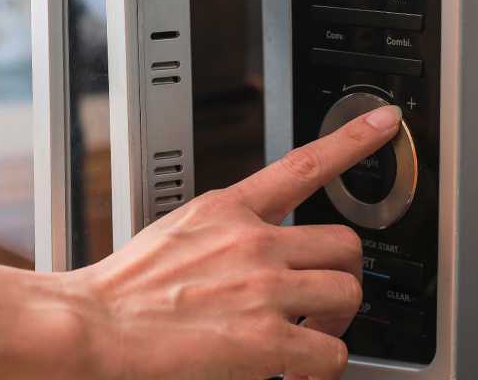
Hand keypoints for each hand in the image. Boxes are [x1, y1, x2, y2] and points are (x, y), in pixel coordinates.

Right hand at [70, 105, 402, 379]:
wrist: (94, 327)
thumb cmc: (126, 289)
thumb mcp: (178, 230)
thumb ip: (224, 229)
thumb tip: (255, 243)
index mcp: (229, 209)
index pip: (305, 164)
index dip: (354, 139)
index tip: (384, 122)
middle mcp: (254, 242)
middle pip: (346, 244)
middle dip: (341, 274)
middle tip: (321, 298)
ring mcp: (263, 289)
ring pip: (347, 294)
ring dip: (334, 321)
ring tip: (307, 337)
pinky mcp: (266, 340)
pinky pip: (331, 353)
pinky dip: (320, 369)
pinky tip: (295, 372)